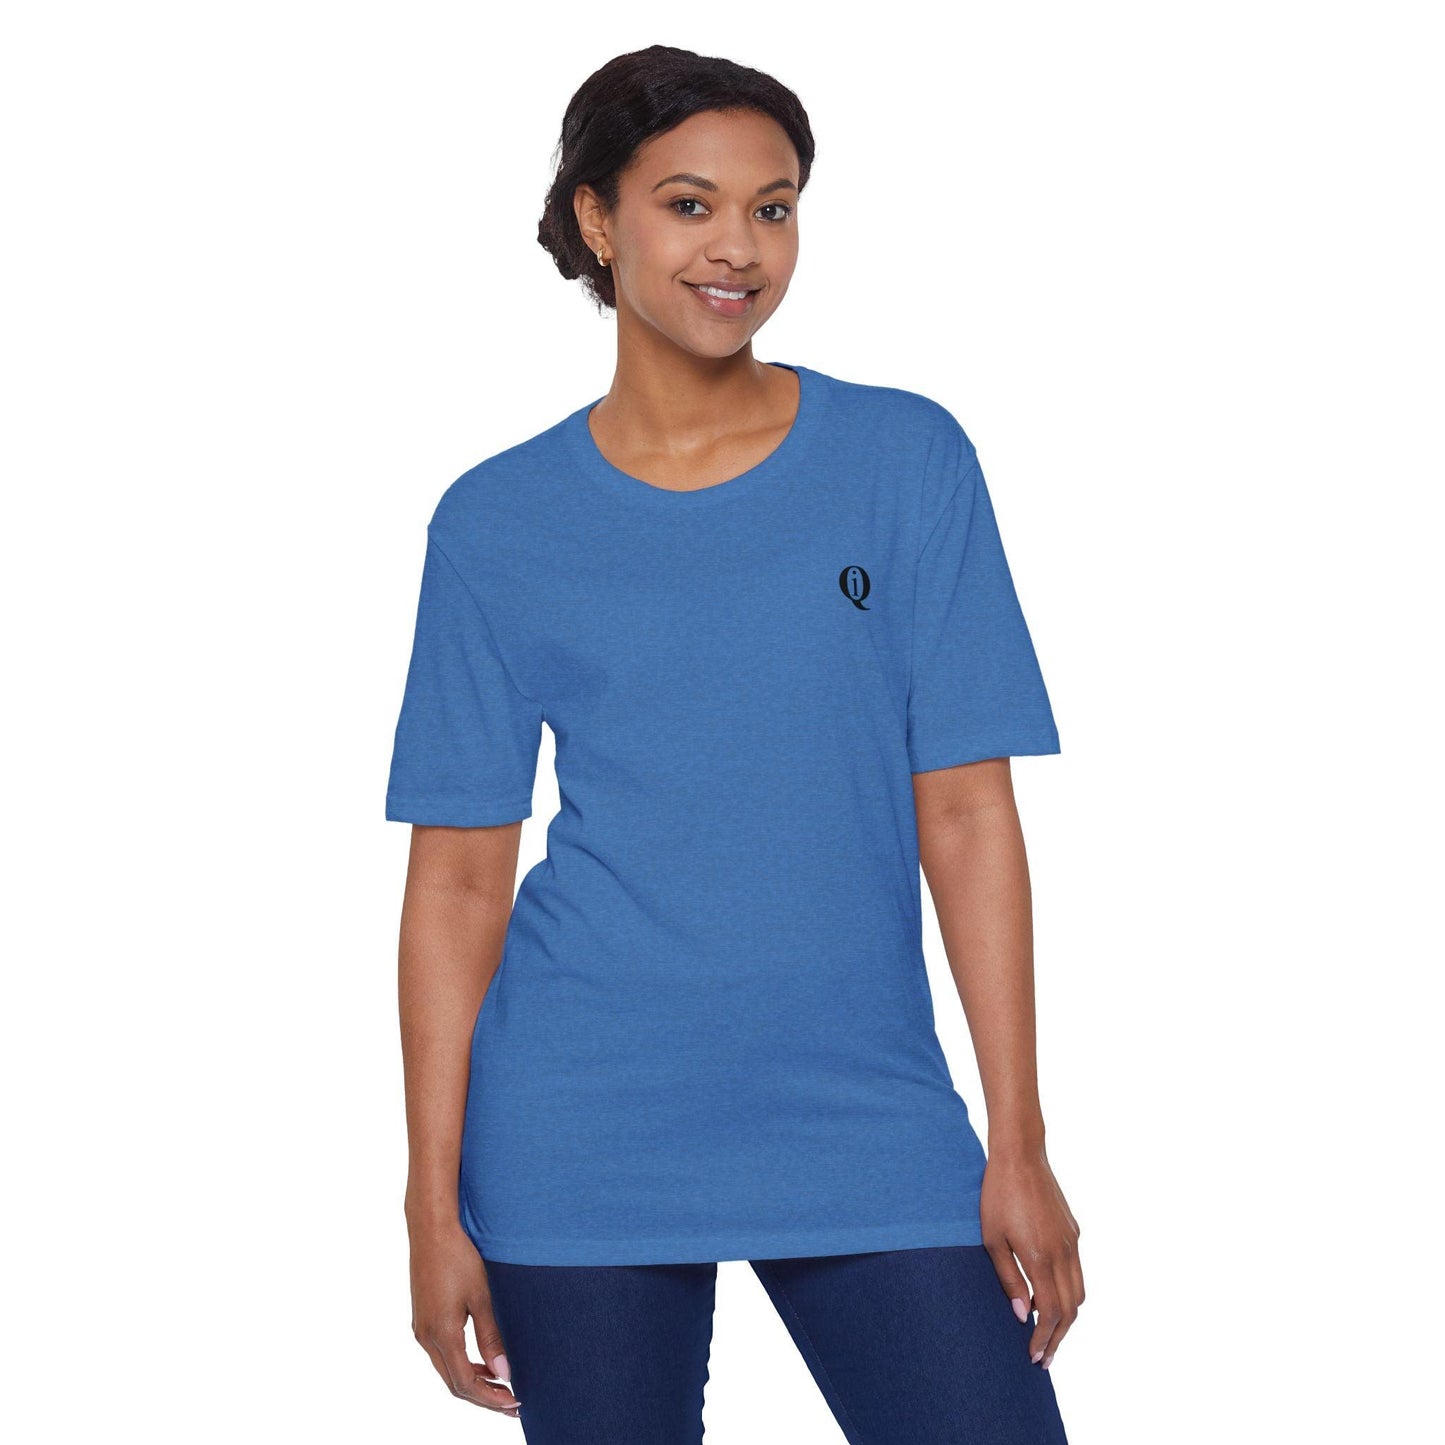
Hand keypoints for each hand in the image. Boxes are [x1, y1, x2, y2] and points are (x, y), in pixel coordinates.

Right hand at [409, 1217, 520, 1418]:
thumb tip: (504, 1373)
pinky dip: (462, 1365)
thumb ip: (491, 1337)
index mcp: (441, 1334)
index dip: (490, 1398)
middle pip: (454, 1384)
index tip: (514, 1404)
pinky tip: (482, 1361)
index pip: (466, 1383)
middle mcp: (426, 1338)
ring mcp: (421, 1330)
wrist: (431, 1230)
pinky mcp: (422, 1320)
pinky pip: (442, 1355)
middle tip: (512, 1404)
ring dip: (473, 1382)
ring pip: (447, 1371)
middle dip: (483, 1397)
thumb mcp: (481, 1297)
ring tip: (501, 1386)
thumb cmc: (459, 1257)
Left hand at [980, 1145, 1083, 1369]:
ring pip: (1079, 1292)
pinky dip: (1068, 1292)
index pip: (1050, 1312)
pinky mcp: (1073, 1230)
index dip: (1044, 1338)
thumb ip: (1008, 1278)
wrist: (1020, 1155)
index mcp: (1041, 1257)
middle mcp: (1063, 1253)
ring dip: (1066, 1317)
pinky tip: (1050, 1295)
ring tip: (1049, 1333)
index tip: (1035, 1356)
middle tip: (1044, 1358)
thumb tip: (1021, 1314)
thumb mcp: (992, 1239)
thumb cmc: (997, 1195)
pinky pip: (1076, 1271)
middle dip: (1058, 1338)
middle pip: (1070, 1310)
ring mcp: (1071, 1241)